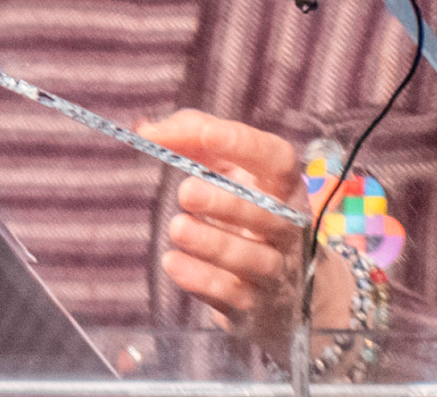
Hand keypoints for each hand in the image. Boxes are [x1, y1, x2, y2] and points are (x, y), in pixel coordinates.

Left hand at [136, 109, 351, 353]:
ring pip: (253, 259)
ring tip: (177, 227)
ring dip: (214, 243)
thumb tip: (147, 131)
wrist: (284, 291)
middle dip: (227, 203)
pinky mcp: (255, 305)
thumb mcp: (229, 172)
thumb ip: (193, 142)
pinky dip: (203, 281)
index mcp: (283, 186)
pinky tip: (174, 263)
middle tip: (186, 191)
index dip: (247, 145)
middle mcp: (289, 227)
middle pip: (268, 214)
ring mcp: (277, 270)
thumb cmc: (245, 212)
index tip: (209, 135)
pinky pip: (232, 295)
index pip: (279, 159)